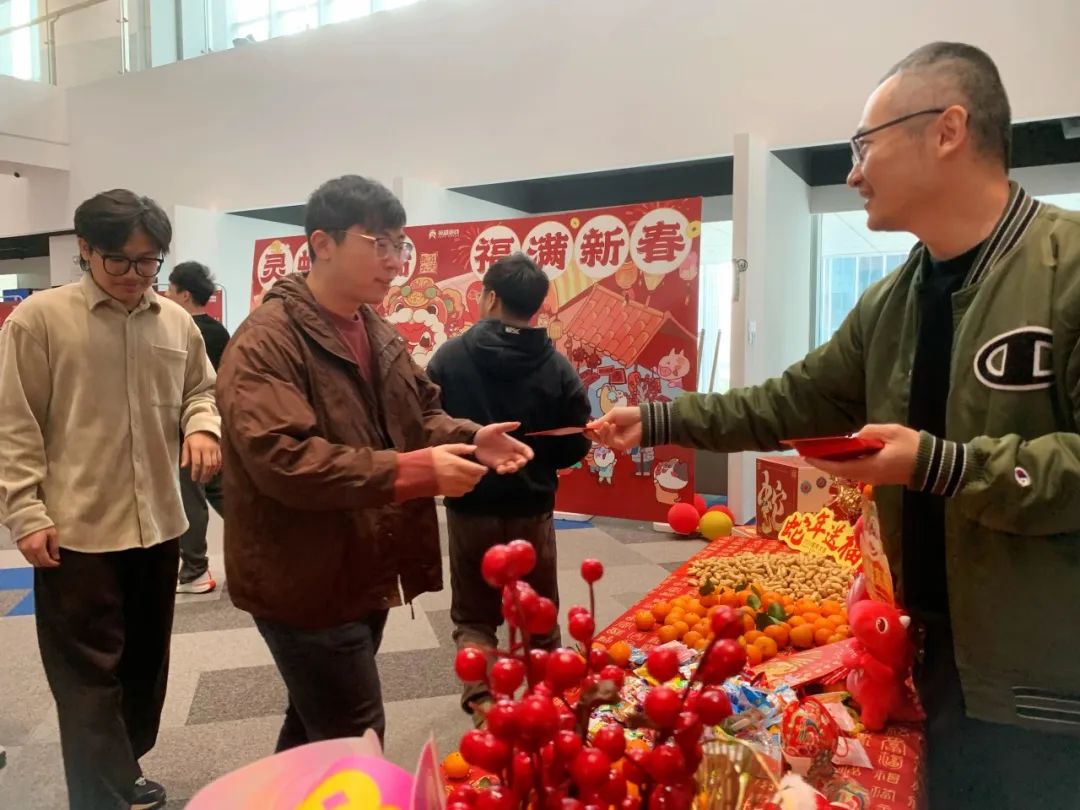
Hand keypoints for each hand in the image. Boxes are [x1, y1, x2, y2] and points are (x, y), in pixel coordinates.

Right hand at [17, 526, 59, 567]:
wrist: (28, 518)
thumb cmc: (41, 524)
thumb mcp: (53, 534)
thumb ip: (54, 547)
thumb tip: (56, 556)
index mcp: (38, 547)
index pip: (45, 561)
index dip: (52, 564)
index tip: (57, 563)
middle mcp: (29, 550)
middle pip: (38, 563)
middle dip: (46, 564)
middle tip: (52, 562)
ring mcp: (23, 550)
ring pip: (31, 562)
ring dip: (39, 562)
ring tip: (46, 558)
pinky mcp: (20, 548)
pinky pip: (27, 557)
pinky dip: (33, 558)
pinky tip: (39, 555)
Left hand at [182, 431, 221, 483]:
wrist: (204, 428)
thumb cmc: (193, 438)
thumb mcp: (186, 444)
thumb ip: (185, 455)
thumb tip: (183, 466)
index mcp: (196, 447)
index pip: (196, 462)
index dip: (195, 472)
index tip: (194, 478)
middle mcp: (206, 449)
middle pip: (207, 464)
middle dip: (204, 474)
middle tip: (202, 481)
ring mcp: (214, 449)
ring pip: (214, 463)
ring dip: (211, 473)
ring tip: (207, 479)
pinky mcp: (220, 449)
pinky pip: (220, 460)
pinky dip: (218, 467)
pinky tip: (214, 473)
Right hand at [432, 444, 487, 495]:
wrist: (416, 472)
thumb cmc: (431, 457)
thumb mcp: (445, 448)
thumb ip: (461, 448)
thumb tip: (475, 448)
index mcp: (457, 464)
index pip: (477, 470)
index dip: (482, 469)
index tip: (482, 468)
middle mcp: (457, 476)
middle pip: (475, 479)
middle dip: (477, 476)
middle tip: (474, 472)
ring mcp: (453, 486)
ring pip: (470, 487)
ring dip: (471, 483)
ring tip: (467, 477)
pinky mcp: (448, 493)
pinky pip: (462, 493)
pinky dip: (464, 489)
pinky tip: (460, 483)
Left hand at [474, 422, 533, 474]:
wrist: (474, 440)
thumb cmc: (486, 432)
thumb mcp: (496, 428)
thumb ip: (506, 426)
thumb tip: (518, 423)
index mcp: (513, 444)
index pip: (525, 450)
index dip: (529, 453)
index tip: (530, 457)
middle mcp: (510, 453)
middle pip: (521, 460)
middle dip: (522, 463)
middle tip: (519, 463)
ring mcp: (504, 460)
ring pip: (513, 467)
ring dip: (513, 468)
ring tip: (509, 467)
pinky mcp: (496, 465)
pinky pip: (502, 470)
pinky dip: (503, 470)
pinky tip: (500, 469)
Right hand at [586, 407, 641, 450]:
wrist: (643, 419)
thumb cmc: (629, 414)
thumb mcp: (612, 415)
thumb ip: (600, 421)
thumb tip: (587, 426)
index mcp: (609, 427)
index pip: (597, 431)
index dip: (590, 430)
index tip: (584, 428)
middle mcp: (611, 435)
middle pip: (597, 438)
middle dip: (592, 434)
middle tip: (589, 430)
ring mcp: (616, 441)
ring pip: (602, 440)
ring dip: (602, 432)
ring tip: (607, 423)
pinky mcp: (620, 445)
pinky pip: (609, 441)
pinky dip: (608, 434)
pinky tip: (611, 426)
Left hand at [804, 424, 919, 486]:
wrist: (934, 465)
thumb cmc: (913, 447)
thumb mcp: (891, 433)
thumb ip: (869, 432)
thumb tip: (855, 436)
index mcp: (869, 467)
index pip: (838, 467)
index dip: (821, 461)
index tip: (806, 454)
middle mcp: (868, 477)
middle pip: (840, 471)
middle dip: (823, 462)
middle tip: (808, 451)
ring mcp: (873, 479)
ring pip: (847, 472)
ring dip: (833, 463)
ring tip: (820, 451)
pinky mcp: (878, 477)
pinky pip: (856, 470)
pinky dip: (844, 463)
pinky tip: (840, 454)